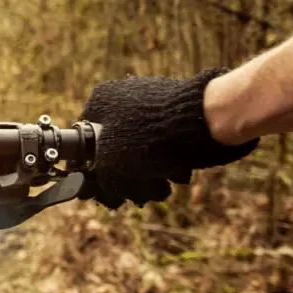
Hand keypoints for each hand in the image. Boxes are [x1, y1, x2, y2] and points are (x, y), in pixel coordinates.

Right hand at [78, 68, 258, 208]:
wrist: (205, 121)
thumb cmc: (148, 140)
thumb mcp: (110, 166)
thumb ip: (99, 180)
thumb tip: (92, 194)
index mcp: (102, 100)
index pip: (86, 140)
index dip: (94, 169)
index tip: (105, 188)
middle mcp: (125, 96)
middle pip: (117, 148)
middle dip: (128, 175)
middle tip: (138, 195)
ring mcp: (154, 102)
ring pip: (143, 149)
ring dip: (150, 174)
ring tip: (162, 189)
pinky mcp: (180, 113)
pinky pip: (167, 143)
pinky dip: (170, 162)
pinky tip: (178, 175)